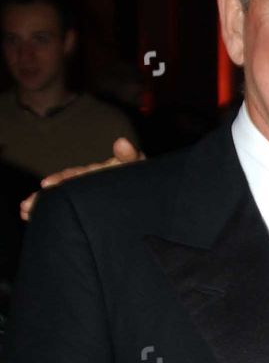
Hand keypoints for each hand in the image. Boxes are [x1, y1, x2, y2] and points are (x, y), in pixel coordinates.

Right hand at [20, 137, 143, 219]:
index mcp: (96, 173)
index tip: (47, 184)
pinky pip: (70, 214)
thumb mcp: (135, 165)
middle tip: (28, 205)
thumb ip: (129, 156)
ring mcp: (89, 198)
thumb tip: (121, 143)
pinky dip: (55, 216)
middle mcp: (87, 185)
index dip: (62, 180)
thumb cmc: (141, 176)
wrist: (148, 193)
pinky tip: (34, 220)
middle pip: (63, 191)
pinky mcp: (91, 213)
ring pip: (63, 203)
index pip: (75, 175)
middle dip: (45, 198)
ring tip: (27, 213)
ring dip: (44, 207)